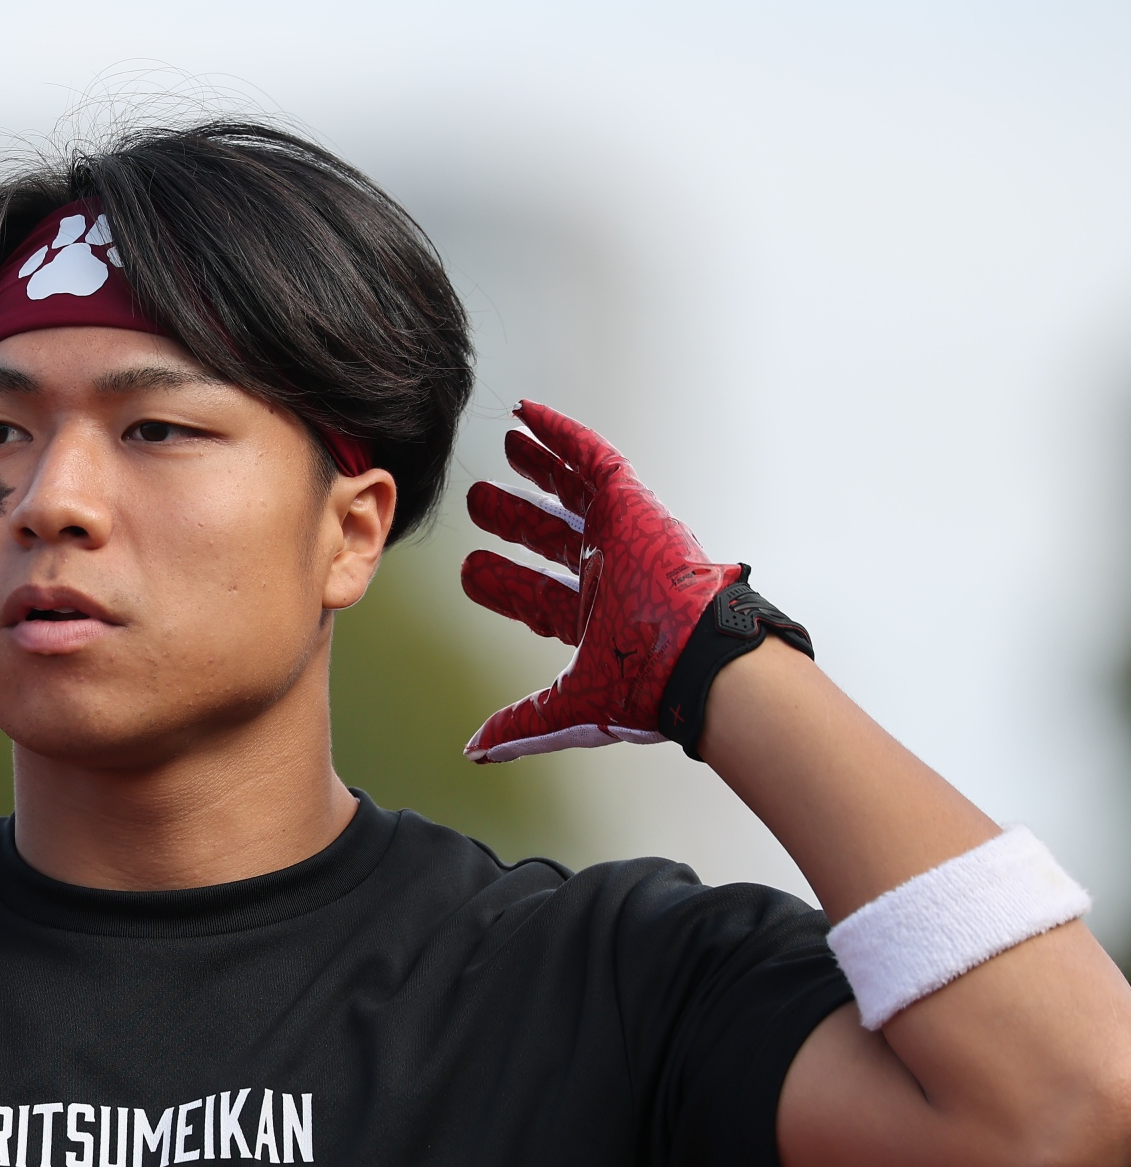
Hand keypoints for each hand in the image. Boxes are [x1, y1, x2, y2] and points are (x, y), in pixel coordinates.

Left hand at [458, 402, 740, 761]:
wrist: (698, 663)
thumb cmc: (646, 689)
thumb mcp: (571, 707)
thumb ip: (521, 725)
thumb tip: (474, 751)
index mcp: (597, 622)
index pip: (538, 596)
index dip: (501, 583)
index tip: (468, 572)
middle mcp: (610, 576)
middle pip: (552, 540)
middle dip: (515, 520)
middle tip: (478, 502)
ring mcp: (623, 540)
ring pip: (572, 496)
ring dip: (537, 472)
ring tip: (506, 449)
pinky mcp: (634, 507)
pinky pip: (594, 459)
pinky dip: (561, 436)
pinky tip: (529, 415)